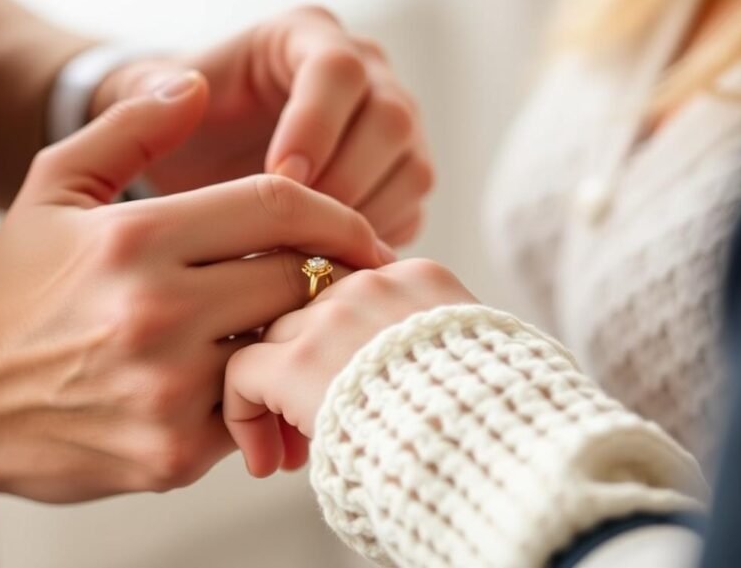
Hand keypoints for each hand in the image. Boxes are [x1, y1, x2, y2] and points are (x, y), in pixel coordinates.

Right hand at [0, 73, 392, 502]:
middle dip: (327, 276)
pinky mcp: (172, 454)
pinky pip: (256, 413)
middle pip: (300, 279)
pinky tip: (243, 378)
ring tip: (289, 328)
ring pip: (285, 349)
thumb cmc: (13, 290)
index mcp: (136, 238)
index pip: (280, 207)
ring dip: (296, 336)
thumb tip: (196, 88)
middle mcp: (155, 313)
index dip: (338, 215)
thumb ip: (129, 127)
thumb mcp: (54, 188)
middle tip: (335, 281)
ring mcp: (167, 390)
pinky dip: (260, 394)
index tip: (363, 231)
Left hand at [91, 6, 433, 245]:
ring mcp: (393, 128)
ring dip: (364, 218)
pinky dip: (376, 243)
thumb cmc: (181, 127)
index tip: (278, 177)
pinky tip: (328, 268)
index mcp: (306, 37)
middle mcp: (367, 74)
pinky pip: (412, 210)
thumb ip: (147, 98)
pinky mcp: (401, 178)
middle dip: (343, 180)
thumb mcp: (150, 104)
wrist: (210, 161)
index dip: (314, 126)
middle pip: (391, 119)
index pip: (337, 70)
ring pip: (412, 168)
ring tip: (309, 255)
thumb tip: (185, 92)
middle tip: (295, 231)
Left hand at [223, 259, 477, 476]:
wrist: (496, 454)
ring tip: (287, 451)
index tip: (352, 390)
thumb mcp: (481, 362)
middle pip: (311, 310)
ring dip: (273, 395)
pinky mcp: (298, 362)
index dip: (342, 342)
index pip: (355, 292)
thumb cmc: (498, 426)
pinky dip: (245, 415)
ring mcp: (333, 317)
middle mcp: (373, 284)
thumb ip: (434, 344)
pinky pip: (243, 372)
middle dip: (305, 367)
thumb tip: (410, 375)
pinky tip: (267, 460)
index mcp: (422, 279)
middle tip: (308, 426)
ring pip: (273, 337)